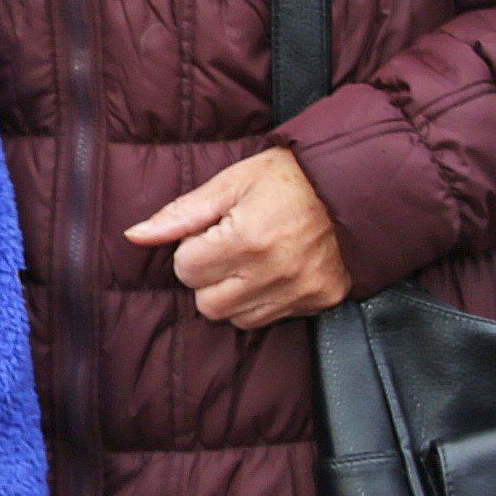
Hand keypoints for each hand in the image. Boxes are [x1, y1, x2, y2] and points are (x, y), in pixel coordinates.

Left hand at [125, 146, 351, 329]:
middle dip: (208, 278)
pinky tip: (274, 271)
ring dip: (233, 294)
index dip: (192, 249)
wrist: (360, 183)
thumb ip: (181, 214)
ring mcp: (301, 291)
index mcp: (248, 237)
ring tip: (251, 259)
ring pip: (237, 319)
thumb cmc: (291, 176)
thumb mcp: (232, 182)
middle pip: (207, 304)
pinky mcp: (321, 301)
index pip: (186, 270)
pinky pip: (272, 319)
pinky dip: (263, 301)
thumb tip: (135, 236)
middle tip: (227, 248)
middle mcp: (275, 271)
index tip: (212, 231)